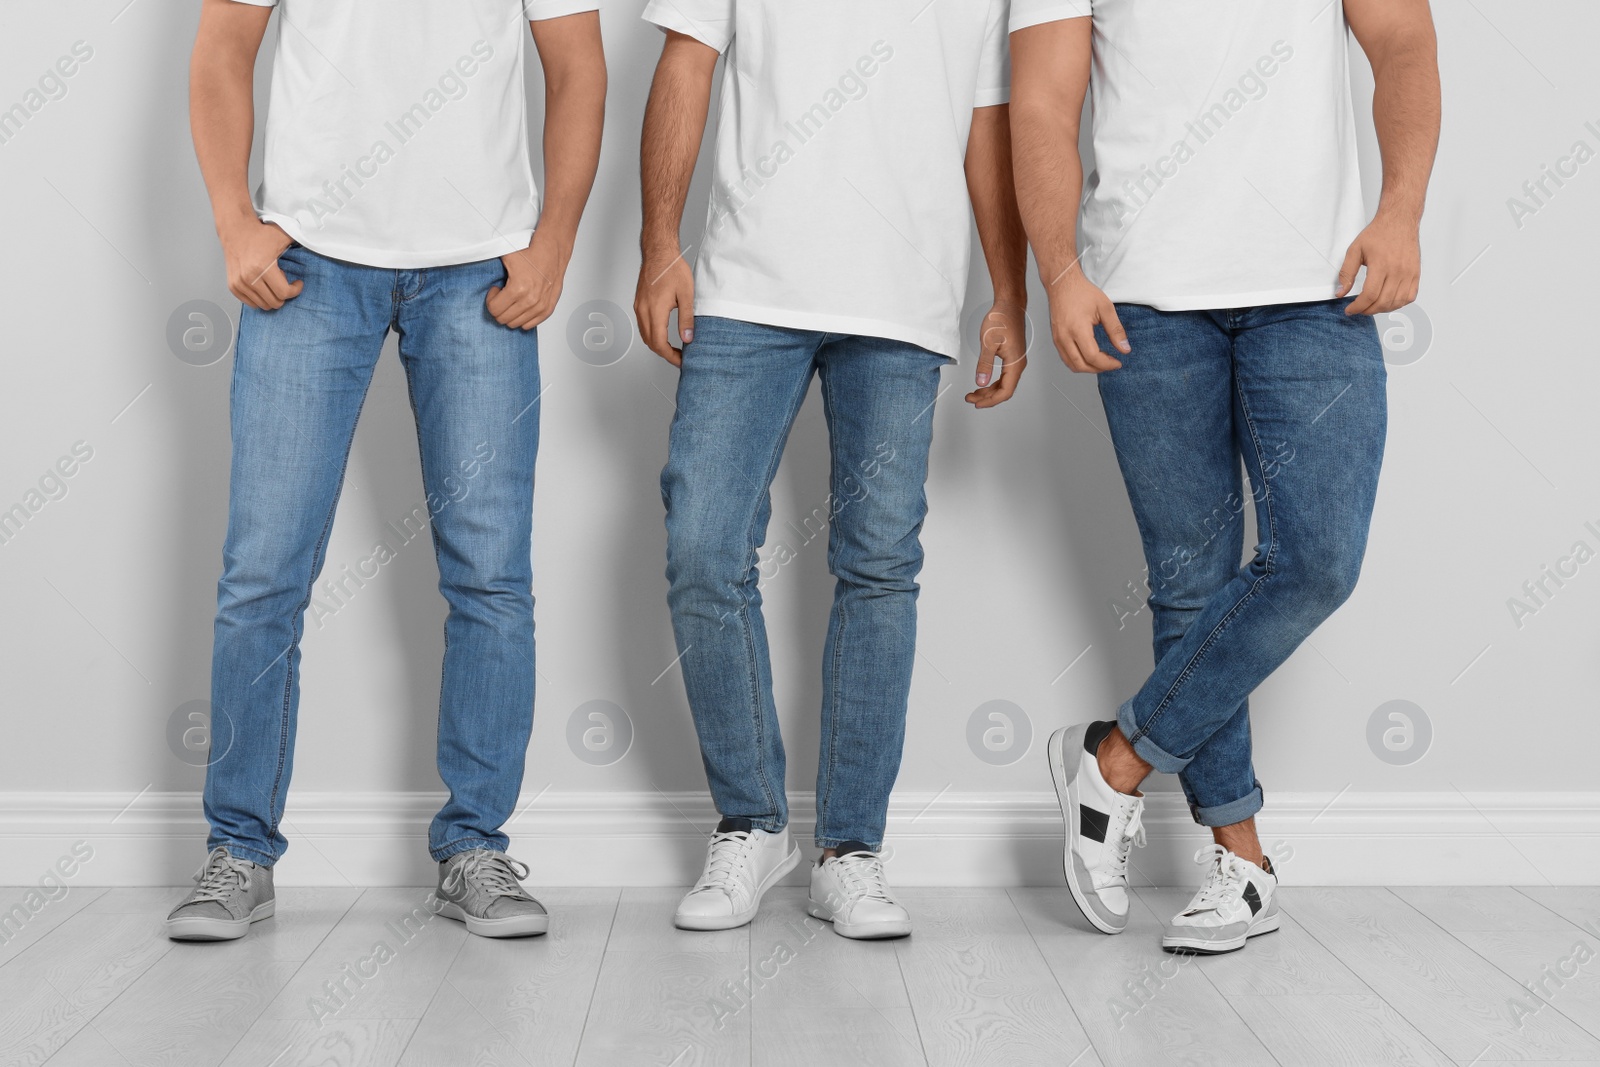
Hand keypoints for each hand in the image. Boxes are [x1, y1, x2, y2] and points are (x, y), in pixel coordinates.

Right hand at [220, 219, 299, 309]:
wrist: (235, 230)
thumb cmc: (259, 233)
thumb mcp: (283, 235)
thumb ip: (301, 239)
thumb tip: (318, 242)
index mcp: (262, 267)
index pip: (284, 293)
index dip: (295, 290)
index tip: (298, 283)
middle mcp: (248, 277)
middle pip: (275, 302)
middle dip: (284, 294)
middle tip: (283, 280)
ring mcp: (239, 283)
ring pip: (263, 305)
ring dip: (272, 296)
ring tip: (272, 281)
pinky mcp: (233, 286)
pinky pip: (251, 303)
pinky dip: (260, 298)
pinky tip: (262, 284)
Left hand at [489, 233, 565, 329]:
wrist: (552, 250)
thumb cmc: (530, 251)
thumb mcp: (505, 256)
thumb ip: (491, 268)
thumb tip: (473, 271)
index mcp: (518, 288)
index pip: (495, 310)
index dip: (491, 300)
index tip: (495, 290)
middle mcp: (531, 300)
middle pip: (504, 319)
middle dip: (499, 308)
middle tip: (503, 295)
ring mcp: (541, 306)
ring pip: (516, 324)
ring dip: (511, 313)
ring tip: (513, 299)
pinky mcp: (548, 308)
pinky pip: (530, 325)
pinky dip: (523, 318)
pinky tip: (522, 305)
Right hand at [634, 248, 694, 367]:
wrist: (659, 252)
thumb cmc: (672, 268)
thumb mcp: (686, 295)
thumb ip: (687, 319)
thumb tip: (688, 339)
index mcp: (655, 310)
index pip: (659, 343)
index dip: (671, 356)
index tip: (682, 360)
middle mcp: (643, 310)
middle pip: (650, 343)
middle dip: (665, 354)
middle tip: (680, 357)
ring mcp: (639, 307)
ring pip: (645, 335)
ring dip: (658, 345)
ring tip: (674, 348)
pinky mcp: (639, 303)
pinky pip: (643, 325)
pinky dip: (653, 335)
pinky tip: (664, 334)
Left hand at [965, 301, 1028, 408]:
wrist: (1009, 305)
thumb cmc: (1001, 319)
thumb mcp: (988, 342)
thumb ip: (984, 364)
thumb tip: (981, 383)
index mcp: (1015, 364)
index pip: (1005, 391)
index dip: (991, 401)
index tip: (976, 403)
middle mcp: (1018, 365)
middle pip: (1004, 390)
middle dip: (987, 398)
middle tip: (970, 398)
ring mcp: (1015, 362)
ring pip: (1003, 384)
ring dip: (989, 391)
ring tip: (973, 393)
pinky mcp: (1011, 358)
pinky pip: (1003, 376)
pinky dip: (992, 382)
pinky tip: (983, 383)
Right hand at [1046, 269, 1127, 372]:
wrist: (1062, 283)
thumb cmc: (1081, 292)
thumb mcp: (1105, 308)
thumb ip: (1116, 330)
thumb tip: (1124, 348)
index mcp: (1077, 329)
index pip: (1092, 357)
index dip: (1107, 364)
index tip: (1117, 362)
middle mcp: (1064, 337)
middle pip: (1081, 365)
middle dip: (1098, 368)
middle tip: (1111, 363)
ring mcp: (1058, 339)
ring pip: (1072, 365)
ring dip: (1088, 367)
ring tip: (1101, 361)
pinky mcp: (1056, 339)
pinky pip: (1066, 358)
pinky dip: (1078, 362)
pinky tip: (1089, 356)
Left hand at [1337, 213, 1420, 315]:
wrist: (1399, 221)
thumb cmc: (1378, 234)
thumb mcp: (1355, 250)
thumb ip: (1346, 273)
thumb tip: (1340, 293)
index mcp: (1381, 264)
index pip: (1370, 295)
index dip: (1358, 307)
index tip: (1349, 310)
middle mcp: (1398, 270)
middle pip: (1383, 302)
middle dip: (1367, 310)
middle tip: (1358, 309)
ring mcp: (1409, 273)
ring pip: (1397, 302)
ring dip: (1382, 309)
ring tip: (1371, 306)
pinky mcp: (1416, 273)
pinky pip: (1410, 297)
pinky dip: (1398, 304)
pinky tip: (1387, 301)